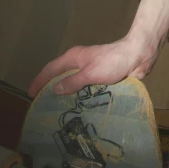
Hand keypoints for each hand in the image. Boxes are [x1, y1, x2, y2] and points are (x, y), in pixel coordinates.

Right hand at [28, 35, 158, 97]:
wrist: (138, 56)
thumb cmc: (113, 62)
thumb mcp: (90, 73)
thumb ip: (72, 82)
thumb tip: (54, 90)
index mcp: (73, 58)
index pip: (50, 69)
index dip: (39, 81)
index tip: (30, 94)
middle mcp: (80, 63)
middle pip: (60, 76)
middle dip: (50, 89)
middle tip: (42, 106)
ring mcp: (90, 69)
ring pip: (73, 83)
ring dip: (65, 95)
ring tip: (58, 111)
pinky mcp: (101, 77)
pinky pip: (85, 88)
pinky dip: (79, 96)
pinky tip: (79, 108)